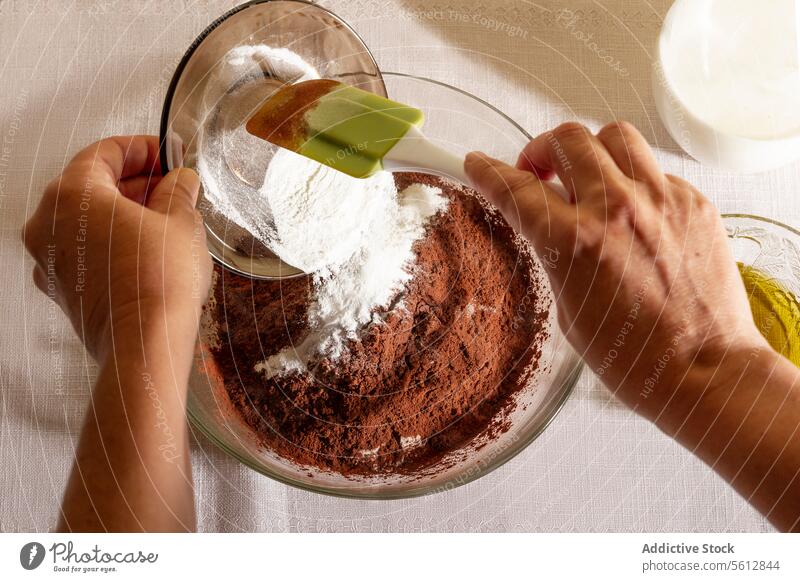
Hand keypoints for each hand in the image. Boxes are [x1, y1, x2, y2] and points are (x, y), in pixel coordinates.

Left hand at [22, 135, 211, 361]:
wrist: (145, 344)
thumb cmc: (157, 280)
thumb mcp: (180, 221)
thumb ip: (178, 192)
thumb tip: (180, 181)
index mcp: (71, 194)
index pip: (103, 152)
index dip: (141, 149)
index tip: (166, 153)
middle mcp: (48, 223)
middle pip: (90, 185)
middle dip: (133, 181)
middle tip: (170, 183)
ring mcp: (49, 259)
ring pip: (85, 220)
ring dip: (123, 211)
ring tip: (165, 216)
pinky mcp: (61, 288)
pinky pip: (85, 250)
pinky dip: (111, 241)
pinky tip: (146, 248)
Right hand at [464, 121, 766, 427]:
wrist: (704, 372)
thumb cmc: (634, 358)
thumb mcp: (568, 308)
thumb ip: (555, 254)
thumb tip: (549, 221)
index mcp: (575, 243)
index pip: (517, 189)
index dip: (488, 172)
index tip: (478, 164)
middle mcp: (617, 210)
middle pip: (566, 140)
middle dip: (539, 150)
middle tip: (537, 171)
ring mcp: (661, 201)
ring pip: (614, 136)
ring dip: (588, 149)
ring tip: (584, 174)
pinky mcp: (694, 204)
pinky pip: (653, 169)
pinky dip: (631, 180)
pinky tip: (629, 209)